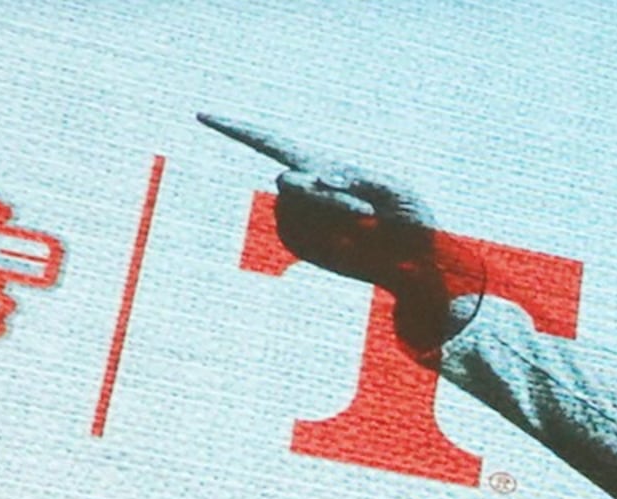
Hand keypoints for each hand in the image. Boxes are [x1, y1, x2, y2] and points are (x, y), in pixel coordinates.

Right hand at [199, 115, 460, 321]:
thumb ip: (360, 178)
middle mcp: (305, 191)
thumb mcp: (396, 190)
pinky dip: (328, 239)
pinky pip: (300, 237)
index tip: (202, 115)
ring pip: (296, 209)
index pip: (271, 143)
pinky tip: (355, 244)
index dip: (237, 130)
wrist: (415, 265)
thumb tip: (323, 177)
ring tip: (369, 223)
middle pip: (289, 183)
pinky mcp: (304, 249)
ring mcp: (301, 222)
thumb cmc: (411, 220)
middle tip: (365, 211)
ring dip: (333, 214)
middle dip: (323, 196)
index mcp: (321, 166)